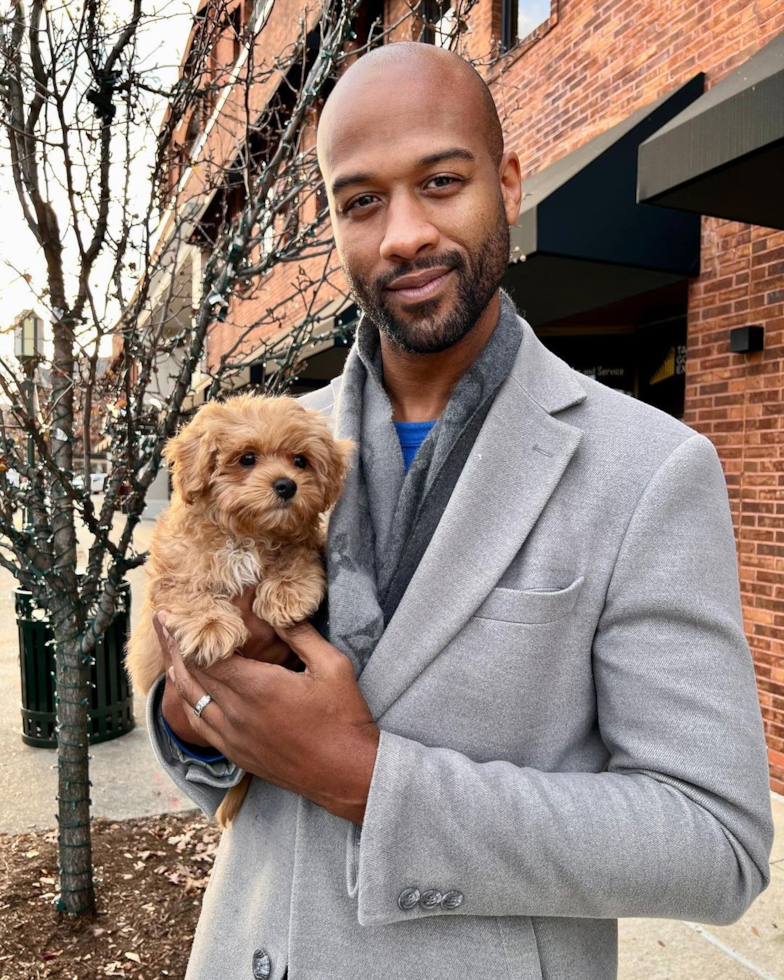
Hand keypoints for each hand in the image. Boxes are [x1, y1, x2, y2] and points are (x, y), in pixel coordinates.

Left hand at [161, 617, 380, 824]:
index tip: (176, 613)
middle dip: (175, 645)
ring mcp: (232, 737)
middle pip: (191, 674)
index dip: (187, 633)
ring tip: (168, 649)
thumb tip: (278, 611)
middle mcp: (236, 714)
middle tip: (162, 622)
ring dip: (177, 671)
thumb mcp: (332, 665)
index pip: (206, 656)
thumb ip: (301, 634)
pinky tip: (188, 689)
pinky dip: (189, 701)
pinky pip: (199, 724)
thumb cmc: (343, 717)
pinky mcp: (236, 753)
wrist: (345, 772)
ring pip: (191, 700)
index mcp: (257, 688)